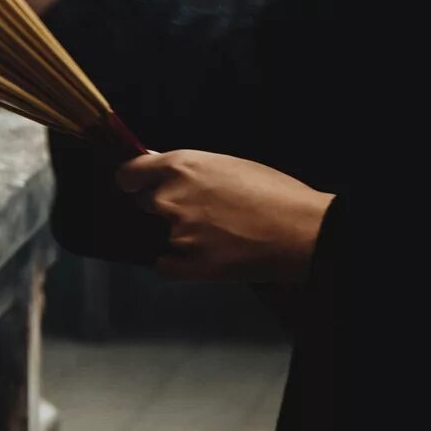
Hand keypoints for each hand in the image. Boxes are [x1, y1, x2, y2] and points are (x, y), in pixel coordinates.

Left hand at [114, 149, 331, 283]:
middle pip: (145, 205)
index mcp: (180, 166)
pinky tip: (204, 258)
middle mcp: (170, 197)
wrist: (301, 230)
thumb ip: (189, 169)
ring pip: (159, 237)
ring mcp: (178, 232)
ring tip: (216, 237)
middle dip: (164, 210)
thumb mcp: (228, 164)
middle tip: (199, 215)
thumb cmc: (274, 193)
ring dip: (179, 238)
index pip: (129, 174)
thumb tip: (159, 166)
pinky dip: (178, 265)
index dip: (132, 182)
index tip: (134, 188)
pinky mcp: (189, 264)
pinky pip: (165, 266)